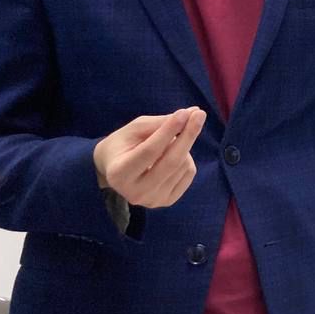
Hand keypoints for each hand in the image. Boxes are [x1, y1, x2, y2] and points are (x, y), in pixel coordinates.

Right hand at [92, 108, 206, 207]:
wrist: (115, 170)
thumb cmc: (123, 144)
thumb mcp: (134, 129)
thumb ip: (160, 122)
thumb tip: (193, 112)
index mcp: (119, 174)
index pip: (150, 151)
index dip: (168, 130)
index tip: (184, 113)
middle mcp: (135, 193)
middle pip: (171, 162)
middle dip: (187, 136)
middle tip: (199, 114)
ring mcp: (152, 200)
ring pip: (183, 166)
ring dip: (183, 146)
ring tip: (169, 142)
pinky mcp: (167, 201)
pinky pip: (189, 174)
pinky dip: (186, 159)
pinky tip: (172, 155)